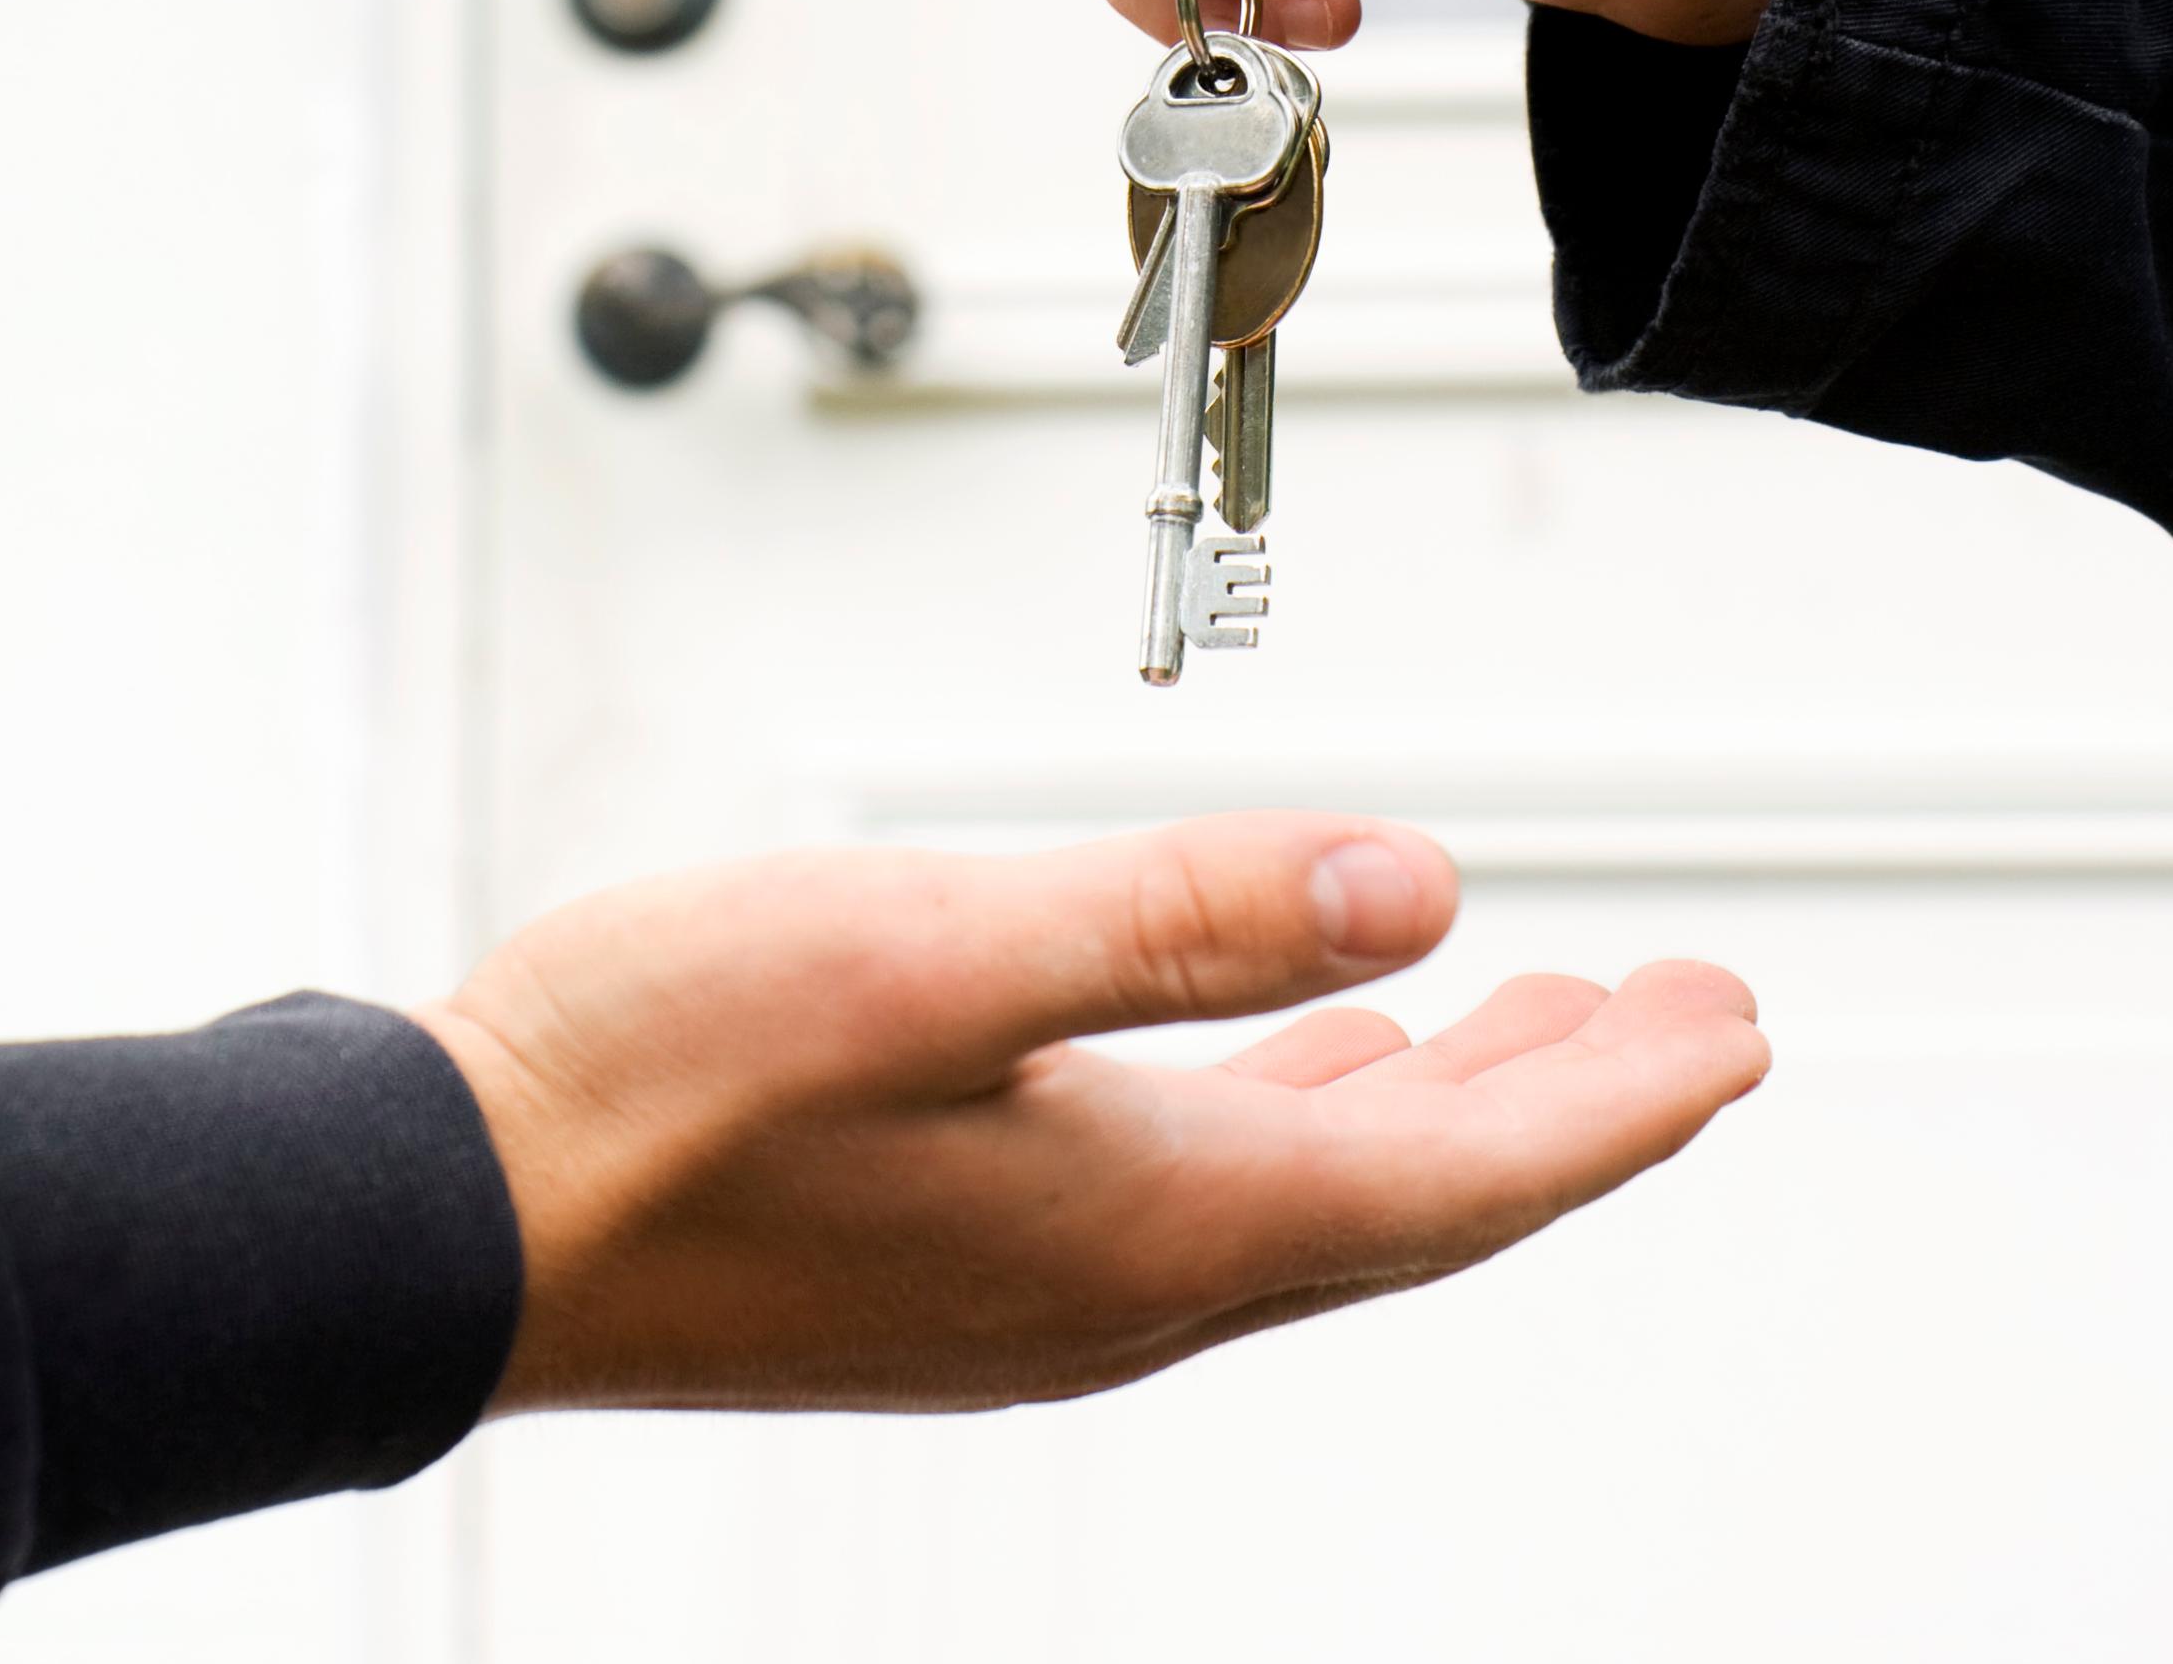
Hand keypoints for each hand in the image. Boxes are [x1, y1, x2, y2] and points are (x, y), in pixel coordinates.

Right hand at [410, 811, 1766, 1413]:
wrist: (441, 1223)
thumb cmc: (656, 1087)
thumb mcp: (930, 957)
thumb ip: (1179, 920)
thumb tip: (1423, 886)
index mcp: (1150, 1223)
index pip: (1457, 1172)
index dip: (1613, 1100)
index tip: (1731, 1033)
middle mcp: (1119, 1284)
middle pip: (1410, 1195)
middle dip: (1564, 1106)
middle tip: (1686, 1029)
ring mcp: (1034, 1286)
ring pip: (1304, 1190)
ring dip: (1432, 1102)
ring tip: (1527, 1027)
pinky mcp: (952, 1261)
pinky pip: (1192, 1190)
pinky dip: (1284, 1110)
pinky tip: (1273, 1060)